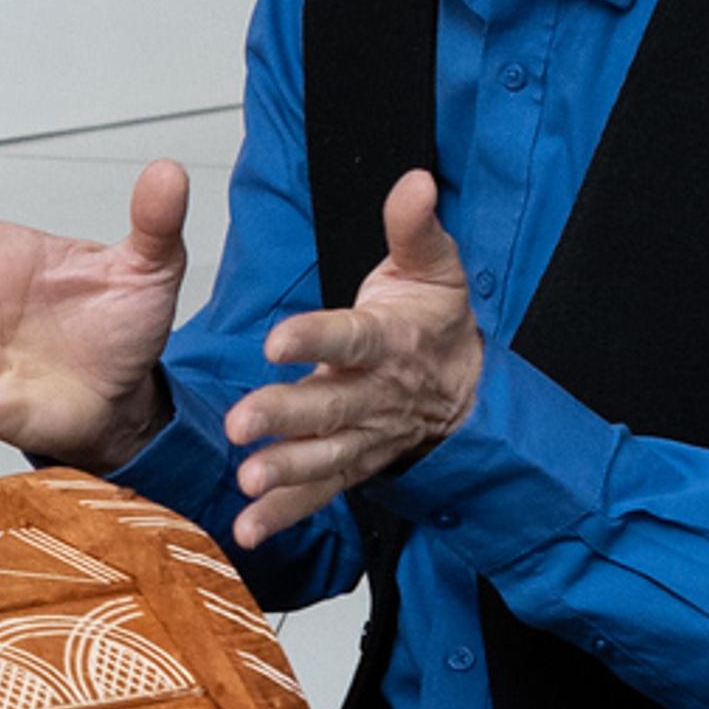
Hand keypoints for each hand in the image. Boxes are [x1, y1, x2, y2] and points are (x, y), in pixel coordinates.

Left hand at [226, 170, 481, 548]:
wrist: (467, 390)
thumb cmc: (435, 322)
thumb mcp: (435, 266)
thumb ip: (415, 228)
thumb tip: (416, 181)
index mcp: (389, 340)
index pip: (351, 338)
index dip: (316, 338)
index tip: (277, 340)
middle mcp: (373, 393)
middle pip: (328, 405)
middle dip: (284, 415)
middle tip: (240, 423)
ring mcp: (363, 435)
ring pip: (322, 455)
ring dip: (283, 470)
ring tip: (245, 481)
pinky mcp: (352, 465)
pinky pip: (320, 493)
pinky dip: (286, 512)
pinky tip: (248, 527)